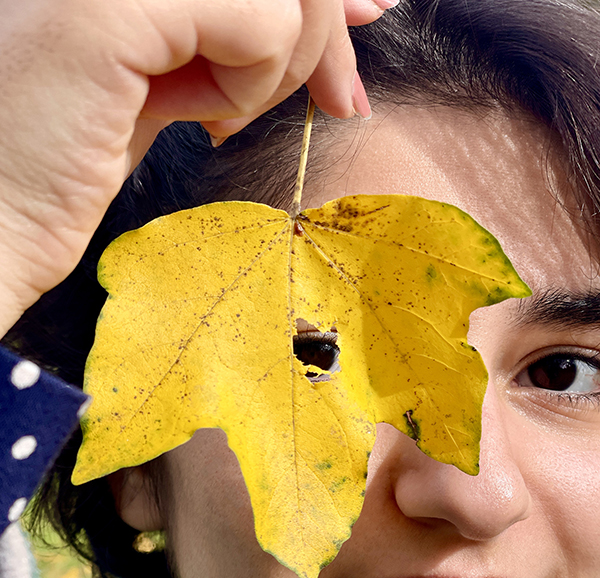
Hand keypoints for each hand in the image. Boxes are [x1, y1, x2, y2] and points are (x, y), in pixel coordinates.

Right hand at [0, 0, 386, 335]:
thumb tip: (351, 7)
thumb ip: (241, 32)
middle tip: (333, 99)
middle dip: (325, 34)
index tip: (363, 27)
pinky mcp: (109, 7)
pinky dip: (251, 84)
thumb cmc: (65, 161)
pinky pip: (257, 26)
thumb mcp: (169, 74)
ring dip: (277, 67)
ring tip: (216, 112)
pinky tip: (202, 117)